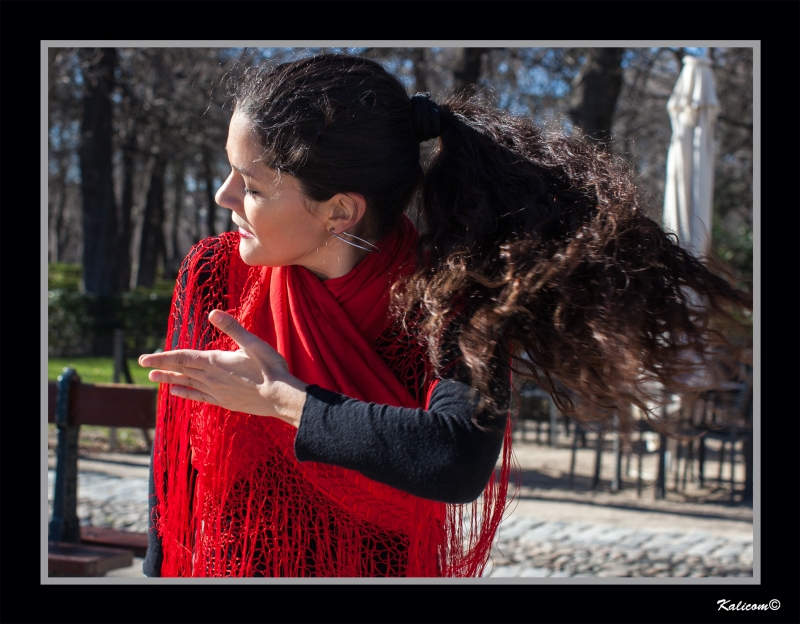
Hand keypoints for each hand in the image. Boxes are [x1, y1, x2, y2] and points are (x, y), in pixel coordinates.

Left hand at [138, 310, 307, 427]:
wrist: (281, 397)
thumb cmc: (270, 368)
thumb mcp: (253, 344)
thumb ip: (232, 328)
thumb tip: (213, 313)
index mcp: (215, 361)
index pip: (182, 358)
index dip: (163, 357)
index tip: (144, 359)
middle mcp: (211, 377)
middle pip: (181, 370)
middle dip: (161, 367)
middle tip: (143, 365)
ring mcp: (216, 391)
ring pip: (187, 383)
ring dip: (170, 379)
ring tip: (154, 378)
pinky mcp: (224, 401)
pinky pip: (198, 396)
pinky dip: (185, 393)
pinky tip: (176, 393)